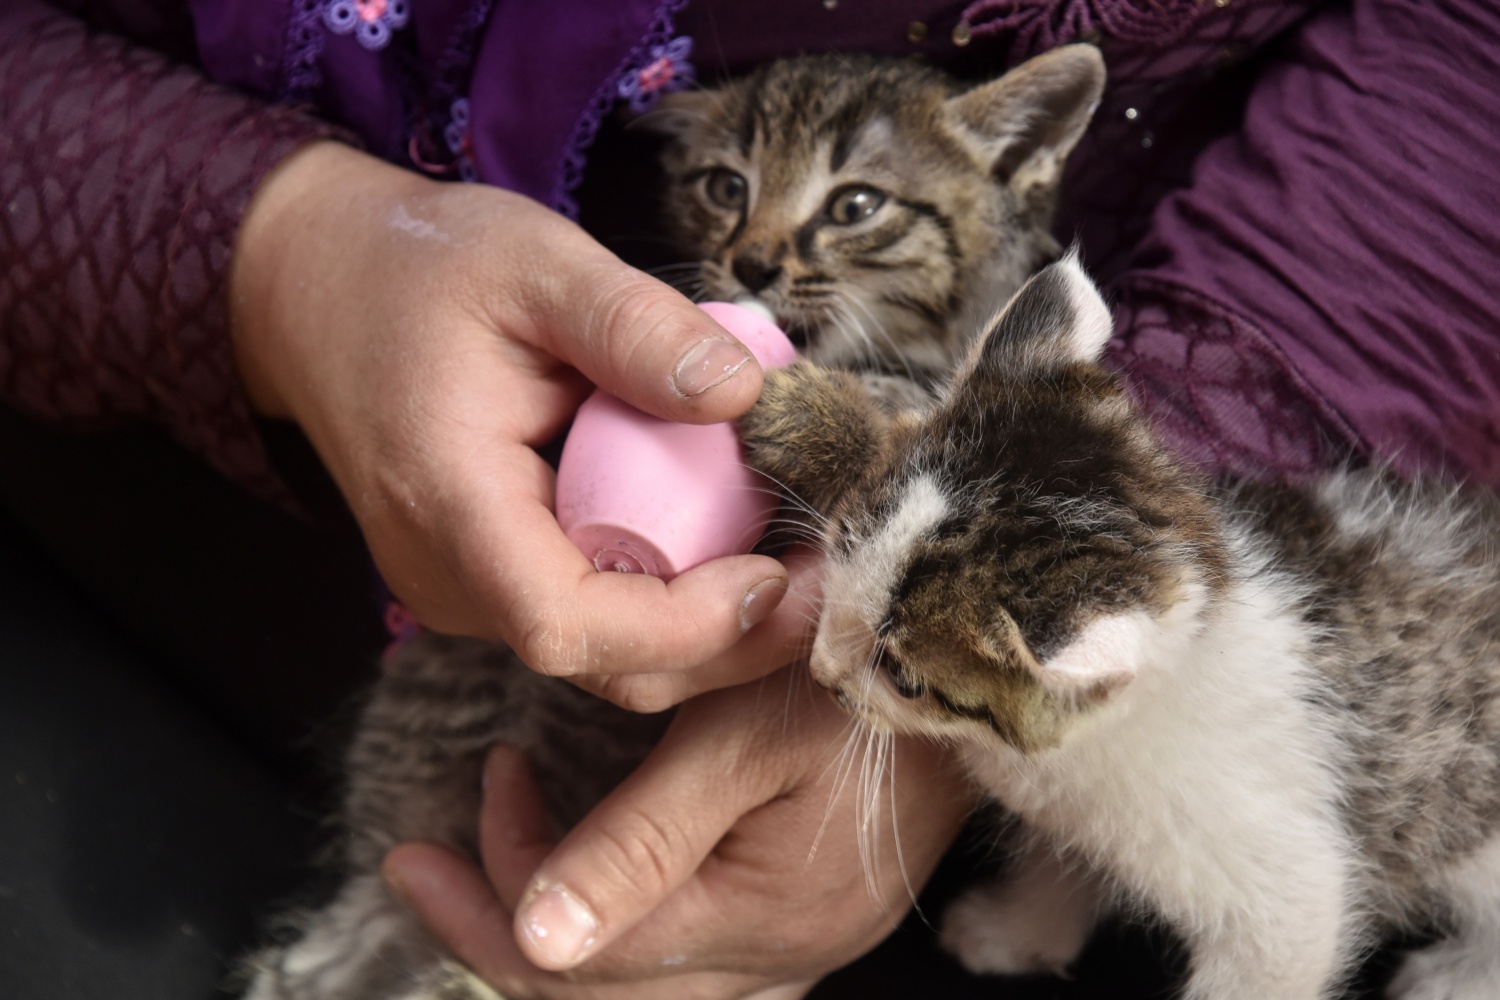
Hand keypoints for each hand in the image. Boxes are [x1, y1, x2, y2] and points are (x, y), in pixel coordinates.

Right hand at [230, 141, 803, 706]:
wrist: (317, 287)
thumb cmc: (420, 269)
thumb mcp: (536, 262)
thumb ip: (636, 325)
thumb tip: (745, 394)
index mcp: (451, 502)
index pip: (565, 623)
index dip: (681, 624)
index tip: (772, 575)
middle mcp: (448, 572)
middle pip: (601, 663)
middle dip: (724, 643)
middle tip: (824, 579)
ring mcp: (462, 585)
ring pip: (601, 653)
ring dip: (704, 628)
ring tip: (793, 559)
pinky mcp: (485, 575)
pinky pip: (586, 615)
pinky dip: (664, 599)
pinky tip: (725, 544)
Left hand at [382, 668, 975, 998]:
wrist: (979, 638)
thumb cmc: (863, 665)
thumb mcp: (740, 736)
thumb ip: (640, 842)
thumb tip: (535, 942)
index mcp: (765, 917)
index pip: (587, 957)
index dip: (489, 905)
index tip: (424, 838)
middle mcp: (789, 951)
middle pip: (613, 988)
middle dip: (505, 923)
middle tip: (429, 859)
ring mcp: (812, 934)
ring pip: (656, 982)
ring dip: (569, 928)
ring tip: (505, 852)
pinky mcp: (823, 901)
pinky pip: (706, 955)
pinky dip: (635, 926)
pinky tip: (606, 883)